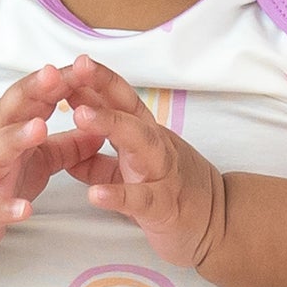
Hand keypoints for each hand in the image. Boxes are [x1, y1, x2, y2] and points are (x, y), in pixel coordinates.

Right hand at [0, 62, 107, 258]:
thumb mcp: (37, 158)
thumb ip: (68, 144)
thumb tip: (102, 128)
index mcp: (9, 126)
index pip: (33, 95)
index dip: (56, 79)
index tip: (82, 63)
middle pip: (10, 111)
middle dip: (32, 92)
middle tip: (56, 75)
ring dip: (17, 137)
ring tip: (41, 128)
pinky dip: (6, 207)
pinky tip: (24, 209)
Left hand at [58, 52, 226, 270]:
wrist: (219, 225)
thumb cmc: (173, 192)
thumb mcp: (133, 170)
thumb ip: (98, 161)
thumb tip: (67, 147)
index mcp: (146, 135)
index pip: (122, 99)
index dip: (99, 79)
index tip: (74, 61)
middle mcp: (156, 146)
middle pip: (130, 110)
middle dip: (103, 87)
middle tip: (76, 69)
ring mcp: (163, 173)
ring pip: (140, 142)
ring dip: (110, 125)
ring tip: (79, 116)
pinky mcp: (165, 206)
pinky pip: (141, 199)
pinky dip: (118, 196)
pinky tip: (95, 195)